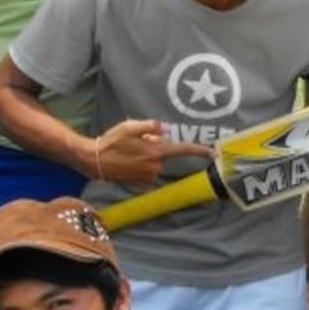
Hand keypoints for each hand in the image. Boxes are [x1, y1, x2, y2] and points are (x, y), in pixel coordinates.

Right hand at [84, 120, 215, 184]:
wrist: (94, 160)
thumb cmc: (111, 141)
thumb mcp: (130, 126)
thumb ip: (151, 126)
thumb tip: (167, 129)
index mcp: (156, 152)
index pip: (182, 149)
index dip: (199, 150)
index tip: (214, 153)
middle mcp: (155, 167)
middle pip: (163, 153)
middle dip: (154, 146)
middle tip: (136, 141)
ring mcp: (148, 176)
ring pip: (155, 162)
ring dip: (147, 155)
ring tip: (128, 151)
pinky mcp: (141, 183)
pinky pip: (147, 170)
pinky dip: (141, 164)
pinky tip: (127, 160)